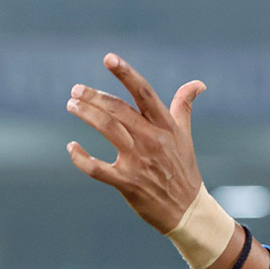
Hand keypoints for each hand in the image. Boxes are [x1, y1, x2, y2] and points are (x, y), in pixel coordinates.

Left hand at [66, 53, 207, 232]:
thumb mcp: (185, 136)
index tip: (108, 58)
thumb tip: (198, 84)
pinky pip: (97, 168)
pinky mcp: (127, 183)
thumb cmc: (183, 170)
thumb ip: (184, 107)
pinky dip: (81, 158)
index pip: (144, 92)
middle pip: (118, 109)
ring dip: (86, 115)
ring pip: (107, 130)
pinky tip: (72, 147)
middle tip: (75, 90)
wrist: (187, 210)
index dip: (126, 73)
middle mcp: (151, 139)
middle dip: (94, 96)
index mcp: (164, 126)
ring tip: (71, 105)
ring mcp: (139, 161)